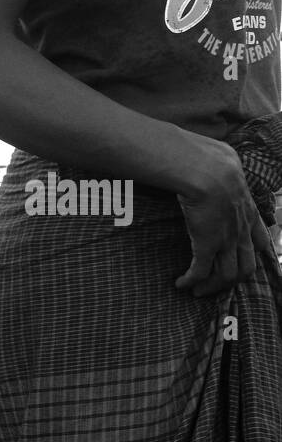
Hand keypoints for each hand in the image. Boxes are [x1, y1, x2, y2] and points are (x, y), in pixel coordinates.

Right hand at [175, 136, 274, 296]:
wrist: (207, 171)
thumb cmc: (213, 162)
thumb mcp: (227, 163)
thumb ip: (225, 166)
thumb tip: (214, 151)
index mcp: (249, 213)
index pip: (261, 242)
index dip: (255, 255)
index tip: (244, 261)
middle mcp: (241, 231)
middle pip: (247, 267)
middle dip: (232, 280)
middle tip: (216, 285)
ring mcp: (226, 241)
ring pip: (226, 275)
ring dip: (211, 286)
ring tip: (197, 291)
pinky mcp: (206, 245)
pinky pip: (200, 272)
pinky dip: (190, 281)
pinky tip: (180, 284)